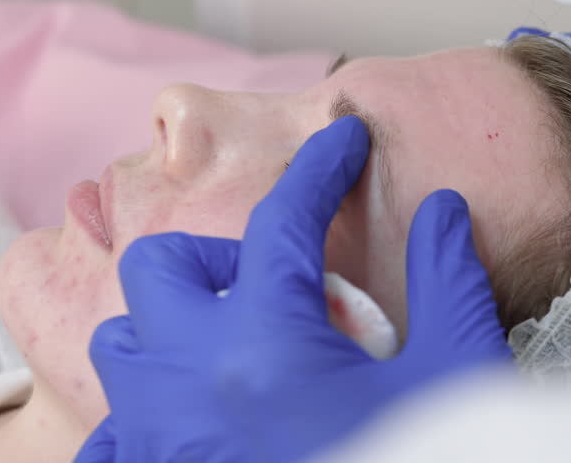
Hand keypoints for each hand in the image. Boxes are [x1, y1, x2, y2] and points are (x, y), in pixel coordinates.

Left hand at [75, 117, 510, 462]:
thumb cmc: (420, 455)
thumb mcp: (457, 372)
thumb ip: (448, 280)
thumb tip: (441, 209)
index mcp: (271, 339)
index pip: (284, 218)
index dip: (319, 165)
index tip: (344, 139)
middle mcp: (194, 379)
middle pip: (158, 267)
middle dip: (212, 253)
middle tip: (276, 284)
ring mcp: (163, 440)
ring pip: (122, 345)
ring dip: (173, 329)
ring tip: (238, 352)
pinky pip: (113, 440)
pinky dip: (144, 420)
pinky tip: (200, 428)